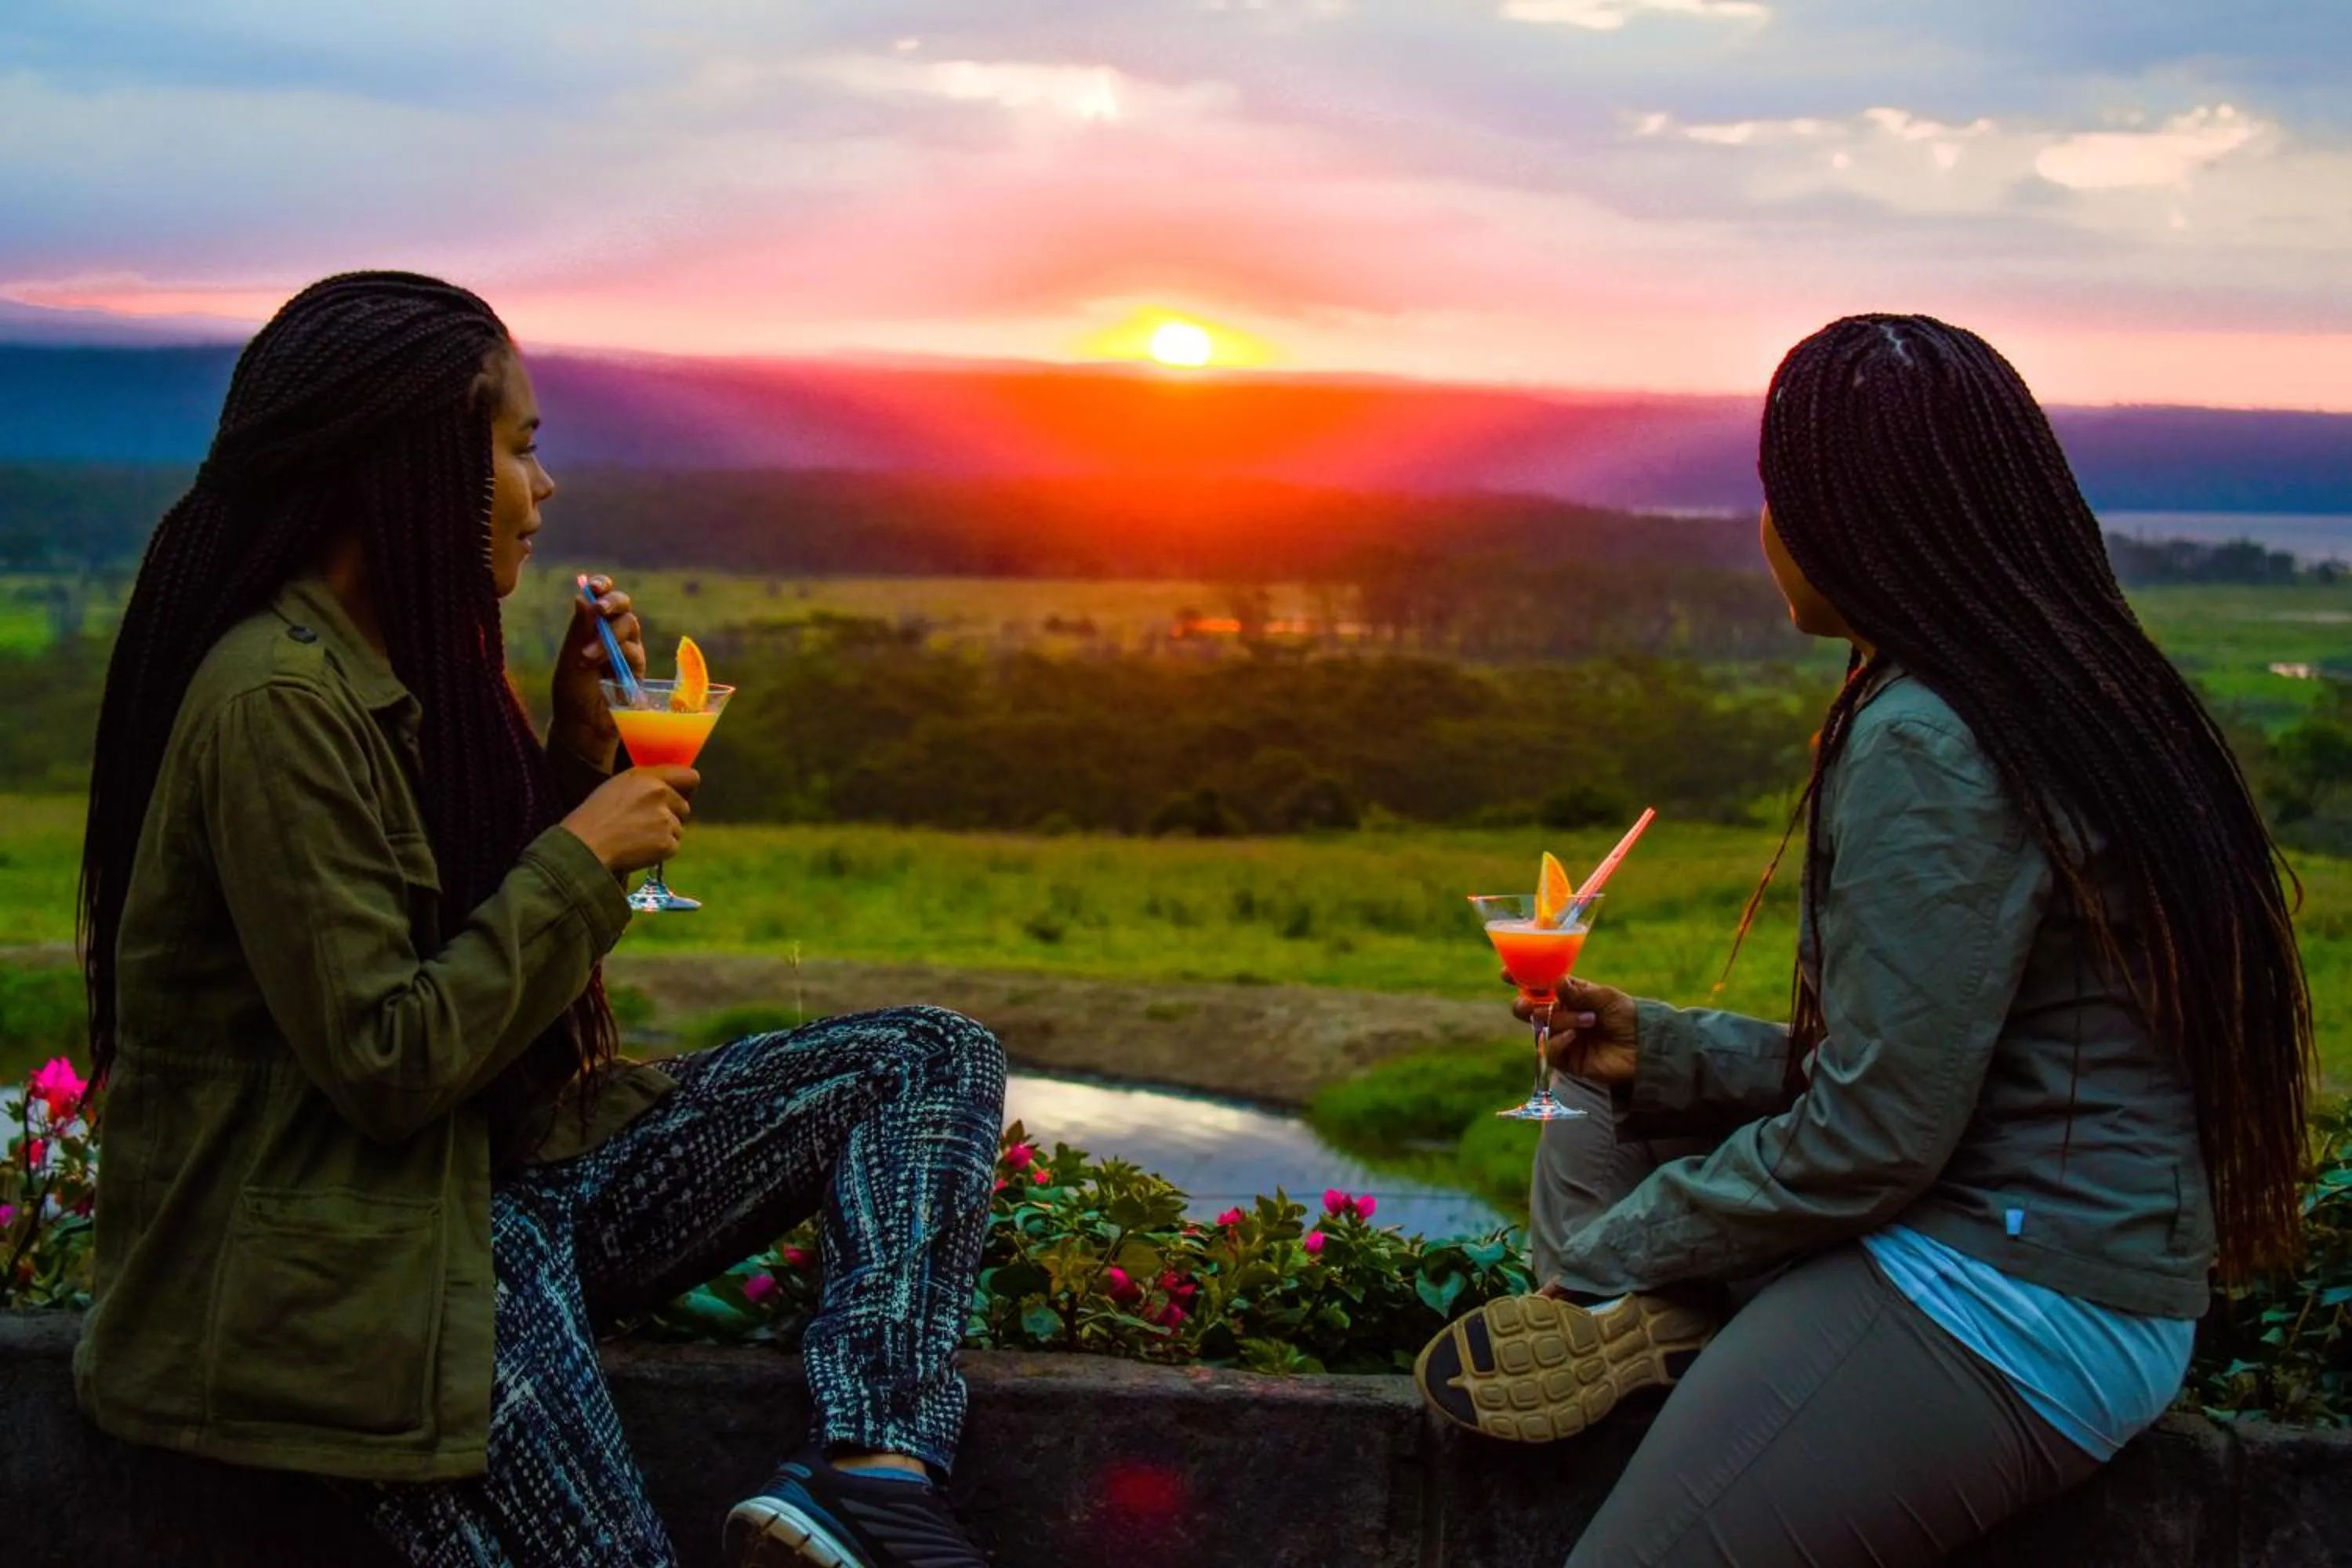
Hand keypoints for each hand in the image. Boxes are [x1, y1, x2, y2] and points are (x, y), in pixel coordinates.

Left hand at [549, 575, 645, 764]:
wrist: (582, 726)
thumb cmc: (572, 694)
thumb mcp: (569, 660)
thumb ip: (578, 631)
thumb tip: (581, 597)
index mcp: (591, 627)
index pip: (601, 597)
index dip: (601, 586)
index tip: (594, 586)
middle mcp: (611, 634)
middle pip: (622, 605)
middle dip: (613, 603)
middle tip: (600, 611)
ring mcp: (627, 650)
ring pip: (629, 625)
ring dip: (608, 636)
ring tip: (588, 657)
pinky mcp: (638, 668)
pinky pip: (634, 650)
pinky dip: (619, 653)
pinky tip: (600, 666)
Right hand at [562, 766, 697, 875]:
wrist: (585, 845)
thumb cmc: (596, 815)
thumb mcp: (618, 784)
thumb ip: (647, 781)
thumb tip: (669, 786)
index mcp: (649, 778)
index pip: (690, 777)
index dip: (686, 788)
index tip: (682, 794)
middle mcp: (661, 795)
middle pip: (684, 807)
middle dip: (670, 815)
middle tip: (644, 824)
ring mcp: (666, 820)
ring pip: (678, 828)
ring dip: (664, 834)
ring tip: (636, 836)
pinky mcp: (667, 844)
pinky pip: (673, 846)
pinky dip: (661, 851)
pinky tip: (639, 849)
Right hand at [1509, 975, 1638, 1085]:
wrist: (1645, 1047)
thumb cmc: (1628, 1016)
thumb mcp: (1605, 997)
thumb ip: (1578, 991)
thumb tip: (1554, 981)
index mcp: (1568, 995)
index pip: (1538, 985)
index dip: (1520, 979)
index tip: (1505, 974)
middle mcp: (1561, 1014)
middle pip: (1528, 1009)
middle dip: (1525, 1005)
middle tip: (1533, 1004)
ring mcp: (1561, 1036)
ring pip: (1540, 1027)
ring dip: (1560, 1021)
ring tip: (1588, 1020)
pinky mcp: (1566, 1059)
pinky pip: (1549, 1050)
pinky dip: (1558, 1041)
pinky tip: (1574, 1036)